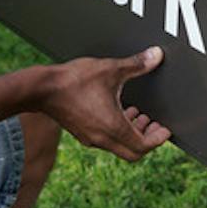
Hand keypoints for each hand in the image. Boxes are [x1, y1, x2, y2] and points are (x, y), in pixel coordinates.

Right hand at [40, 46, 169, 161]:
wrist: (40, 89)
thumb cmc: (74, 80)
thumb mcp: (110, 69)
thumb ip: (136, 64)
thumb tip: (156, 55)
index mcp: (114, 128)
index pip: (145, 146)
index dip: (158, 138)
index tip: (165, 129)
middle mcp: (103, 138)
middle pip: (133, 152)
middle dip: (147, 139)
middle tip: (153, 123)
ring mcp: (90, 138)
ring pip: (119, 146)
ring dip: (131, 133)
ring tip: (136, 114)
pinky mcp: (81, 133)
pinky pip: (106, 139)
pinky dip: (116, 130)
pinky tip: (114, 110)